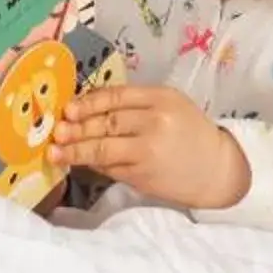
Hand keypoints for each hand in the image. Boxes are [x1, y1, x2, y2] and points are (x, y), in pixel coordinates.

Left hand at [50, 83, 249, 212]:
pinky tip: (78, 163)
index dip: (88, 102)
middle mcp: (154, 122)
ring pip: (103, 148)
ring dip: (75, 151)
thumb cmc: (191, 134)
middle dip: (76, 127)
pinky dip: (92, 165)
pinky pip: (110, 168)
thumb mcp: (171, 106)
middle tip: (56, 130)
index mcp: (161, 98)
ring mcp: (147, 151)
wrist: (217, 169)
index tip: (69, 108)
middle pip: (106, 123)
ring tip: (55, 152)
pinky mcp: (142, 175)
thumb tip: (90, 109)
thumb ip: (137, 105)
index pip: (116, 97)